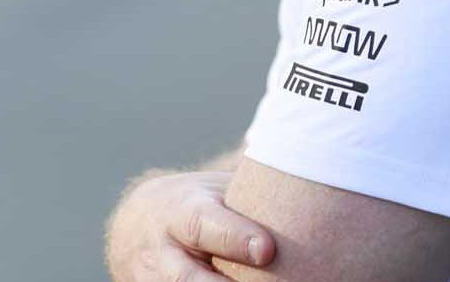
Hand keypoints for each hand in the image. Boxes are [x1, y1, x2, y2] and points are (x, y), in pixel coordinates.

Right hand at [106, 170, 274, 281]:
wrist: (137, 226)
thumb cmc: (199, 204)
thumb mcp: (216, 191)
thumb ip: (251, 197)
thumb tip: (311, 178)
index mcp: (181, 212)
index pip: (203, 224)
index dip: (234, 238)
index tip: (267, 250)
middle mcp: (164, 251)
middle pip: (187, 277)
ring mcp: (155, 280)